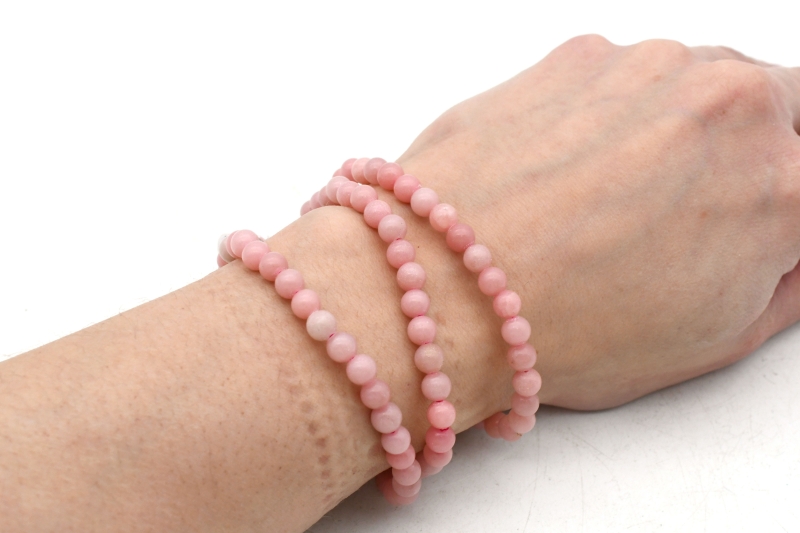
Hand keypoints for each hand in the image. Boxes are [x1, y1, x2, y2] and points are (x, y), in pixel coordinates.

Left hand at [395, 35, 799, 409]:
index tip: (750, 219)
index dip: (780, 205)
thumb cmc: (563, 330)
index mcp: (784, 185)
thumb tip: (788, 249)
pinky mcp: (576, 56)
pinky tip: (567, 167)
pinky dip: (610, 111)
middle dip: (752, 147)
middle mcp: (728, 104)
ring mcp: (647, 68)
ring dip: (677, 124)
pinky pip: (621, 76)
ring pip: (697, 80)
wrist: (441, 287)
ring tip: (613, 193)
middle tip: (694, 201)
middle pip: (778, 105)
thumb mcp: (713, 338)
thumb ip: (782, 279)